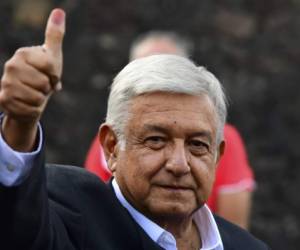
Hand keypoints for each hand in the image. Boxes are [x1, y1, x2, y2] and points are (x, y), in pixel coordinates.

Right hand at [0, 9, 65, 150]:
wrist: (29, 96)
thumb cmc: (43, 74)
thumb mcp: (52, 56)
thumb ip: (55, 35)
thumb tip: (59, 11)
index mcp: (23, 53)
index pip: (51, 67)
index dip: (55, 75)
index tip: (49, 74)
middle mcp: (10, 66)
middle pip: (44, 83)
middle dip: (47, 88)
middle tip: (41, 85)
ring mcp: (5, 83)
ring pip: (37, 98)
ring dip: (41, 100)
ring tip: (34, 93)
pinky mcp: (3, 100)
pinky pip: (30, 110)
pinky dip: (34, 110)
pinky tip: (27, 103)